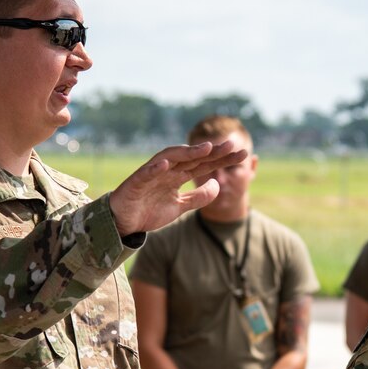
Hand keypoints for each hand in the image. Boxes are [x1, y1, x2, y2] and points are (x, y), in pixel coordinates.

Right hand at [109, 140, 247, 234]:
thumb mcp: (180, 207)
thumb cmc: (149, 211)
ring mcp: (151, 174)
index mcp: (178, 176)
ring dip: (187, 153)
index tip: (243, 153)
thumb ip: (198, 197)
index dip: (222, 159)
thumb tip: (218, 184)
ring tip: (205, 148)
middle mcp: (167, 170)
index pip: (204, 164)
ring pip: (170, 159)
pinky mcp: (136, 182)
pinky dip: (154, 168)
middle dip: (212, 152)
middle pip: (192, 158)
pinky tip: (166, 164)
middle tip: (232, 145)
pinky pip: (145, 173)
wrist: (124, 223)